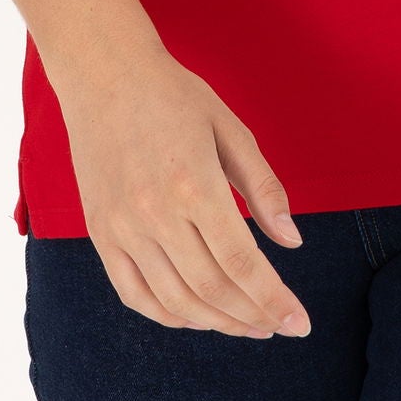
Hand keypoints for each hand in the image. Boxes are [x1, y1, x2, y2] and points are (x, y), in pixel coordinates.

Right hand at [52, 42, 311, 340]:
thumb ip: (263, 188)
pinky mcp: (100, 232)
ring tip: (247, 326)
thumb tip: (292, 242)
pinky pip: (134, 293)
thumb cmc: (174, 96)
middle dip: (253, 316)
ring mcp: (122, 227)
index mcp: (195, 185)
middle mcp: (155, 214)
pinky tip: (197, 318)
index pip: (242, 264)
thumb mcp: (231, 129)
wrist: (104, 74)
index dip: (275, 300)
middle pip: (212, 289)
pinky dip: (168, 315)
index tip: (300, 324)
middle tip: (279, 325)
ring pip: (175, 301)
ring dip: (217, 323)